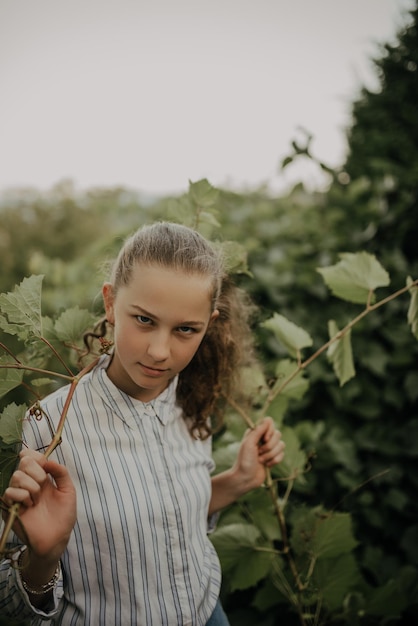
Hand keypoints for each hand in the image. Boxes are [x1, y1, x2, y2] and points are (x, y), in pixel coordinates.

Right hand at [3, 448, 76, 562]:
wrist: (57, 538)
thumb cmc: (64, 516)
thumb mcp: (68, 491)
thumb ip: (61, 472)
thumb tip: (48, 460)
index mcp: (41, 477)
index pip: (30, 457)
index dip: (35, 456)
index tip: (44, 465)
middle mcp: (28, 483)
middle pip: (24, 462)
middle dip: (37, 471)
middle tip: (44, 485)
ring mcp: (18, 495)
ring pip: (17, 476)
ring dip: (31, 486)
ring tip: (37, 499)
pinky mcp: (9, 507)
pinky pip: (10, 492)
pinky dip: (23, 496)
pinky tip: (29, 506)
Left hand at [234, 417, 284, 490]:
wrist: (245, 478)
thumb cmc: (244, 460)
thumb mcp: (248, 443)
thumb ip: (258, 431)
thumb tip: (268, 420)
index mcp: (255, 433)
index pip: (269, 422)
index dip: (270, 430)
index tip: (264, 439)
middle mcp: (263, 439)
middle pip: (278, 434)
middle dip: (269, 446)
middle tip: (259, 453)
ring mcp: (269, 448)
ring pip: (281, 445)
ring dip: (271, 455)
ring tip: (261, 460)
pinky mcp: (274, 457)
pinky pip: (282, 455)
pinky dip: (274, 461)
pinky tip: (266, 465)